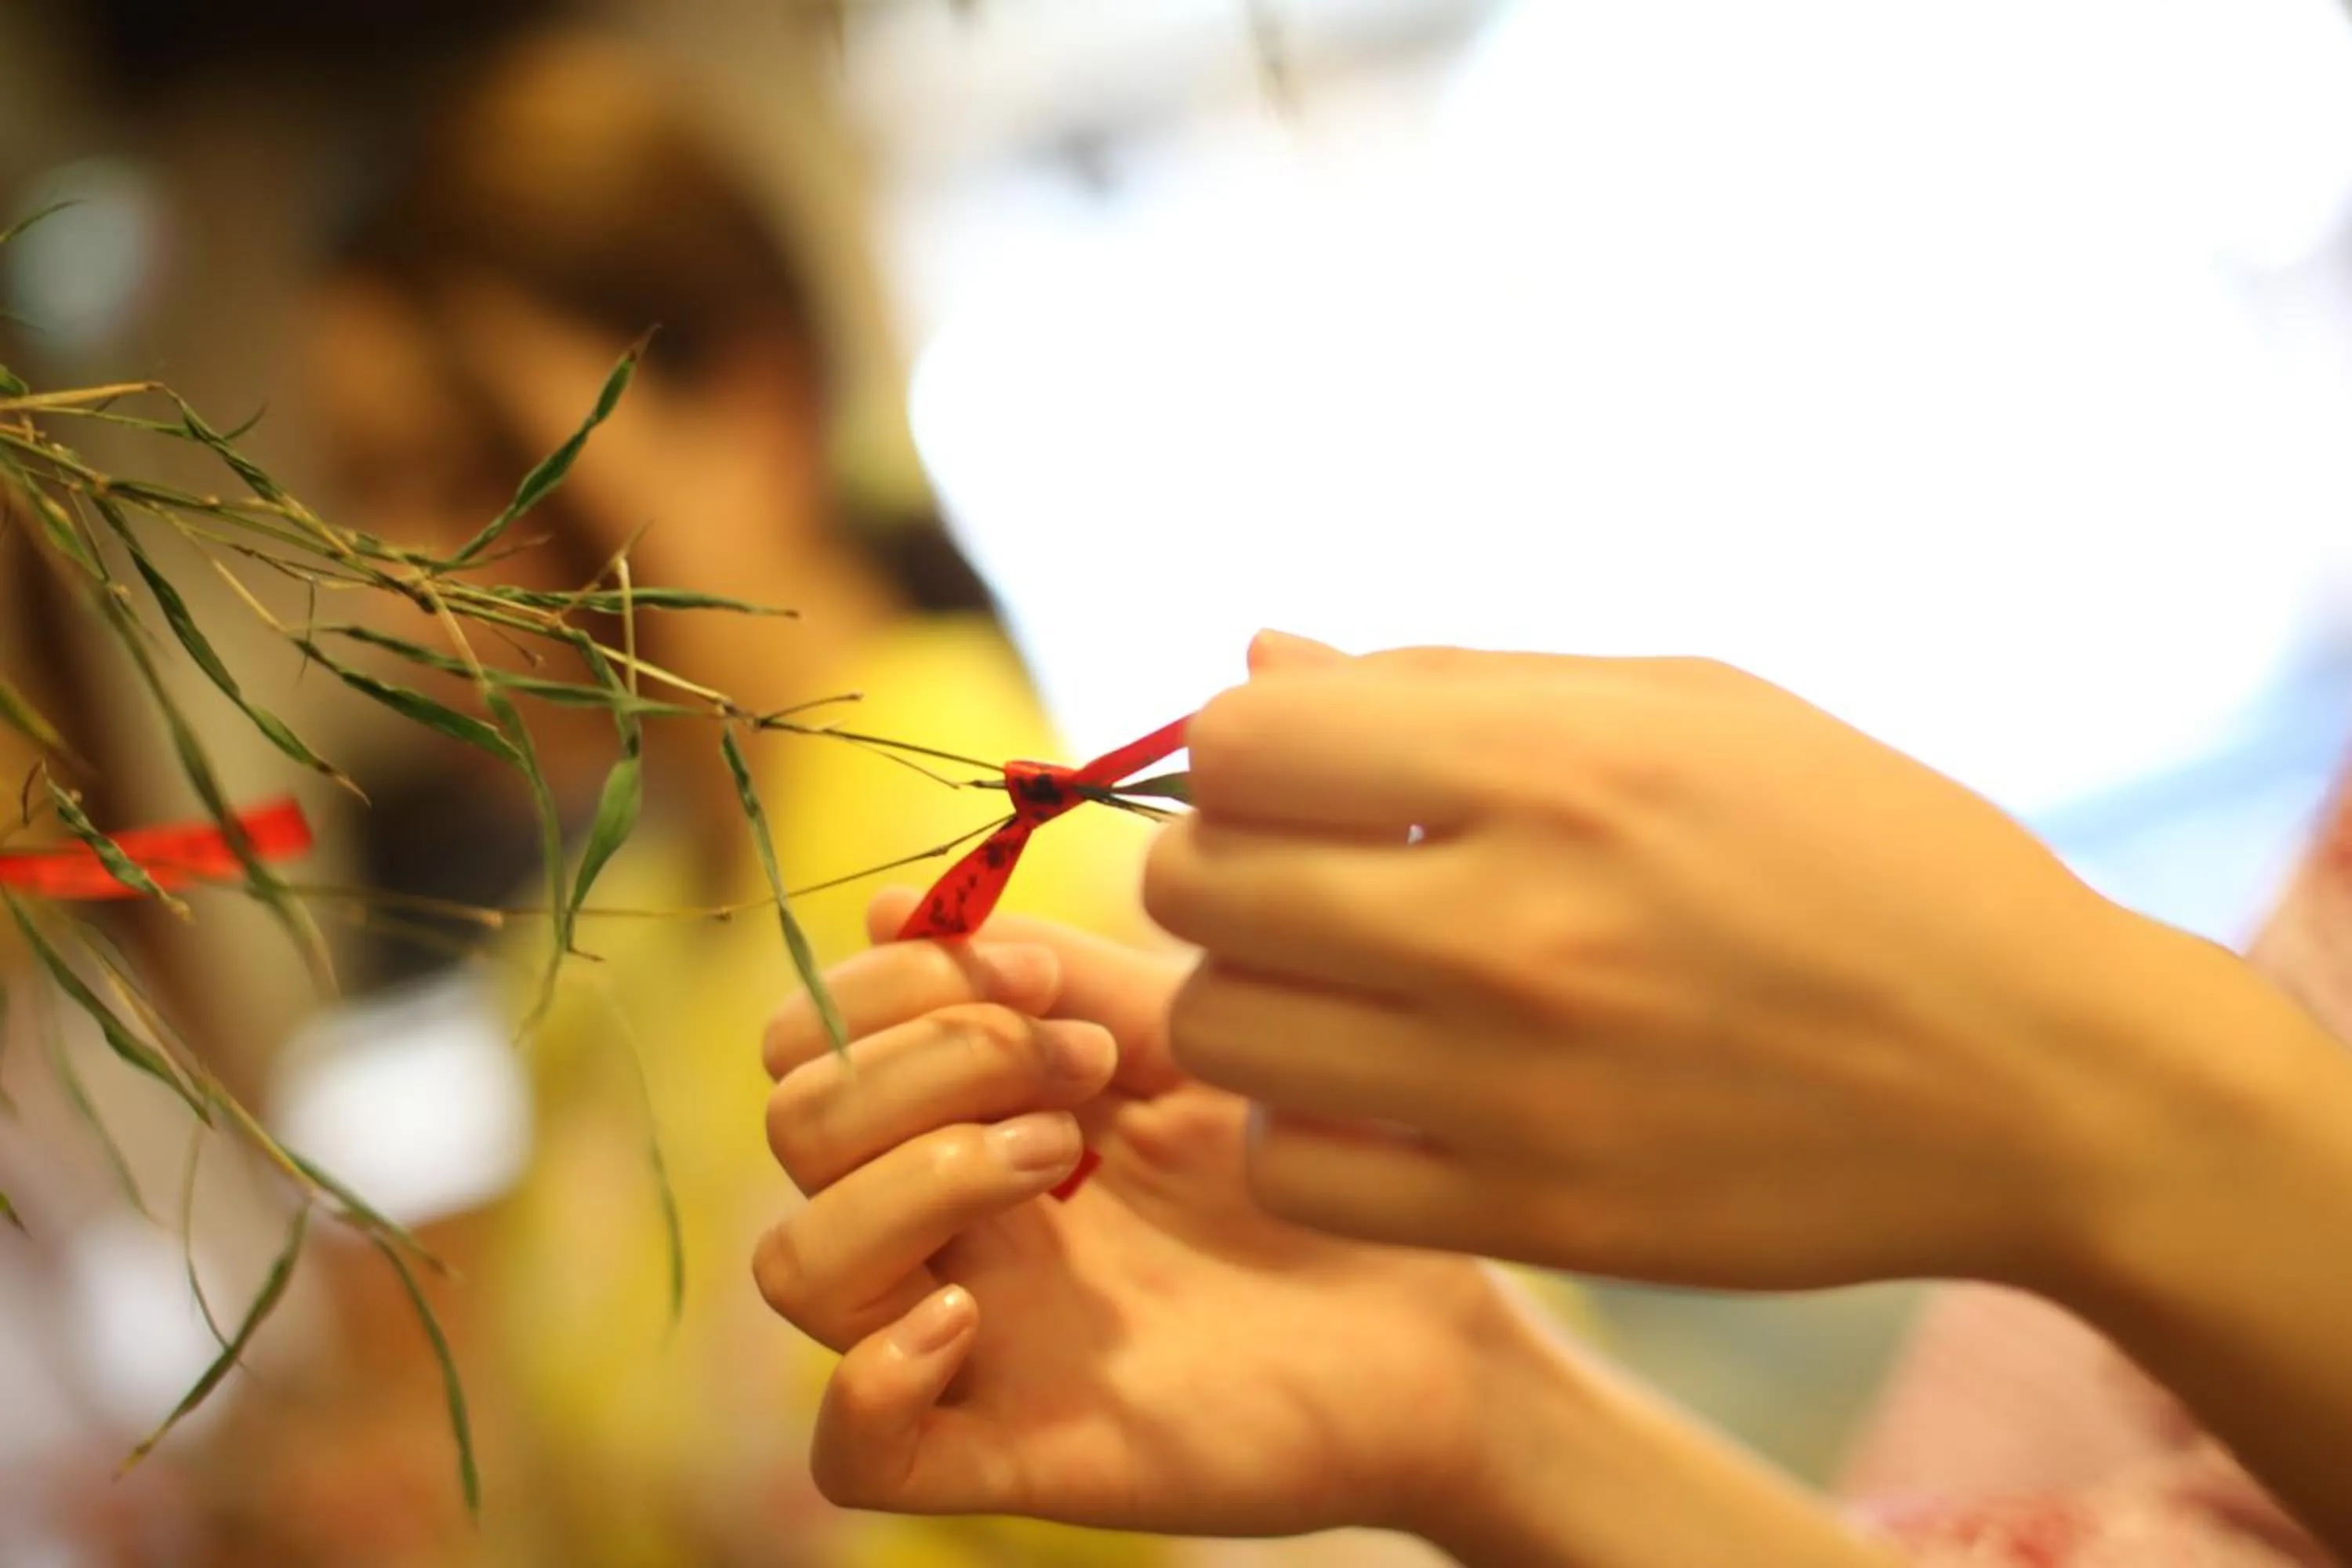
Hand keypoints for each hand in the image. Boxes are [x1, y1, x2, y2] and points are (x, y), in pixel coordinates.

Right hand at [753, 891, 1547, 1542]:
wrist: (1430, 1316)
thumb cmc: (1301, 1168)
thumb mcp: (1181, 1032)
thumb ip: (1051, 966)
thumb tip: (890, 908)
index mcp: (963, 1114)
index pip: (812, 1038)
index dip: (896, 986)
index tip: (1044, 982)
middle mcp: (942, 1223)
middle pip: (795, 1124)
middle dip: (924, 1064)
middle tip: (1081, 1073)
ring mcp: (965, 1339)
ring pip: (797, 1265)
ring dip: (909, 1184)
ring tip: (1057, 1164)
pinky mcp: (1011, 1452)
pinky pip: (850, 1450)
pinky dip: (873, 1381)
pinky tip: (970, 1321)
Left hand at [1144, 635, 2237, 1297]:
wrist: (2035, 1076)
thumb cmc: (1859, 853)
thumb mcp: (1683, 708)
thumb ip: (1451, 683)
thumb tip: (1258, 662)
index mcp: (1551, 766)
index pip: (1237, 743)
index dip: (1239, 750)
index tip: (1302, 775)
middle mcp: (1511, 923)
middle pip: (1197, 886)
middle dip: (1222, 866)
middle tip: (1306, 876)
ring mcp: (1514, 1085)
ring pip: (1218, 1029)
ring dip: (1248, 992)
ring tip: (1338, 981)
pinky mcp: (1533, 1214)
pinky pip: (1289, 1169)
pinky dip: (1299, 1125)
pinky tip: (1373, 1087)